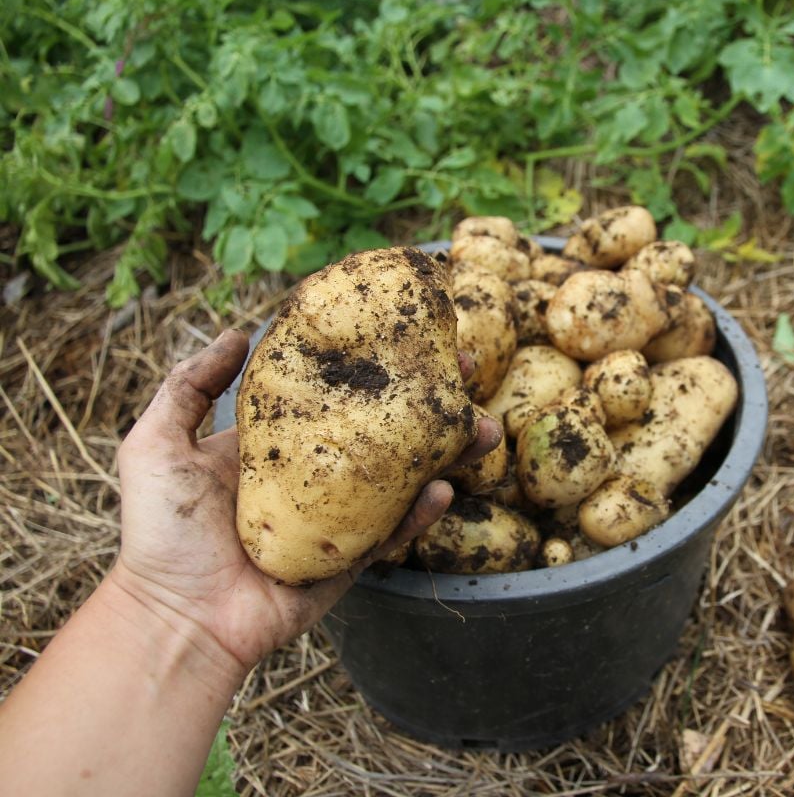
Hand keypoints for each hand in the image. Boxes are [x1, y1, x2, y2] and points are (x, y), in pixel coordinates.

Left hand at [109, 329, 500, 679]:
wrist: (176, 617)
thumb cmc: (160, 532)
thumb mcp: (156, 444)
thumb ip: (188, 386)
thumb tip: (237, 332)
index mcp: (275, 444)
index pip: (331, 393)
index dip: (367, 365)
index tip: (401, 335)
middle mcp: (314, 475)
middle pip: (382, 430)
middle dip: (427, 403)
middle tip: (461, 374)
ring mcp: (337, 517)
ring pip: (403, 478)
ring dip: (446, 453)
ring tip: (480, 428)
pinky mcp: (351, 559)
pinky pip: (395, 532)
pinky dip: (422, 513)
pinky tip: (443, 488)